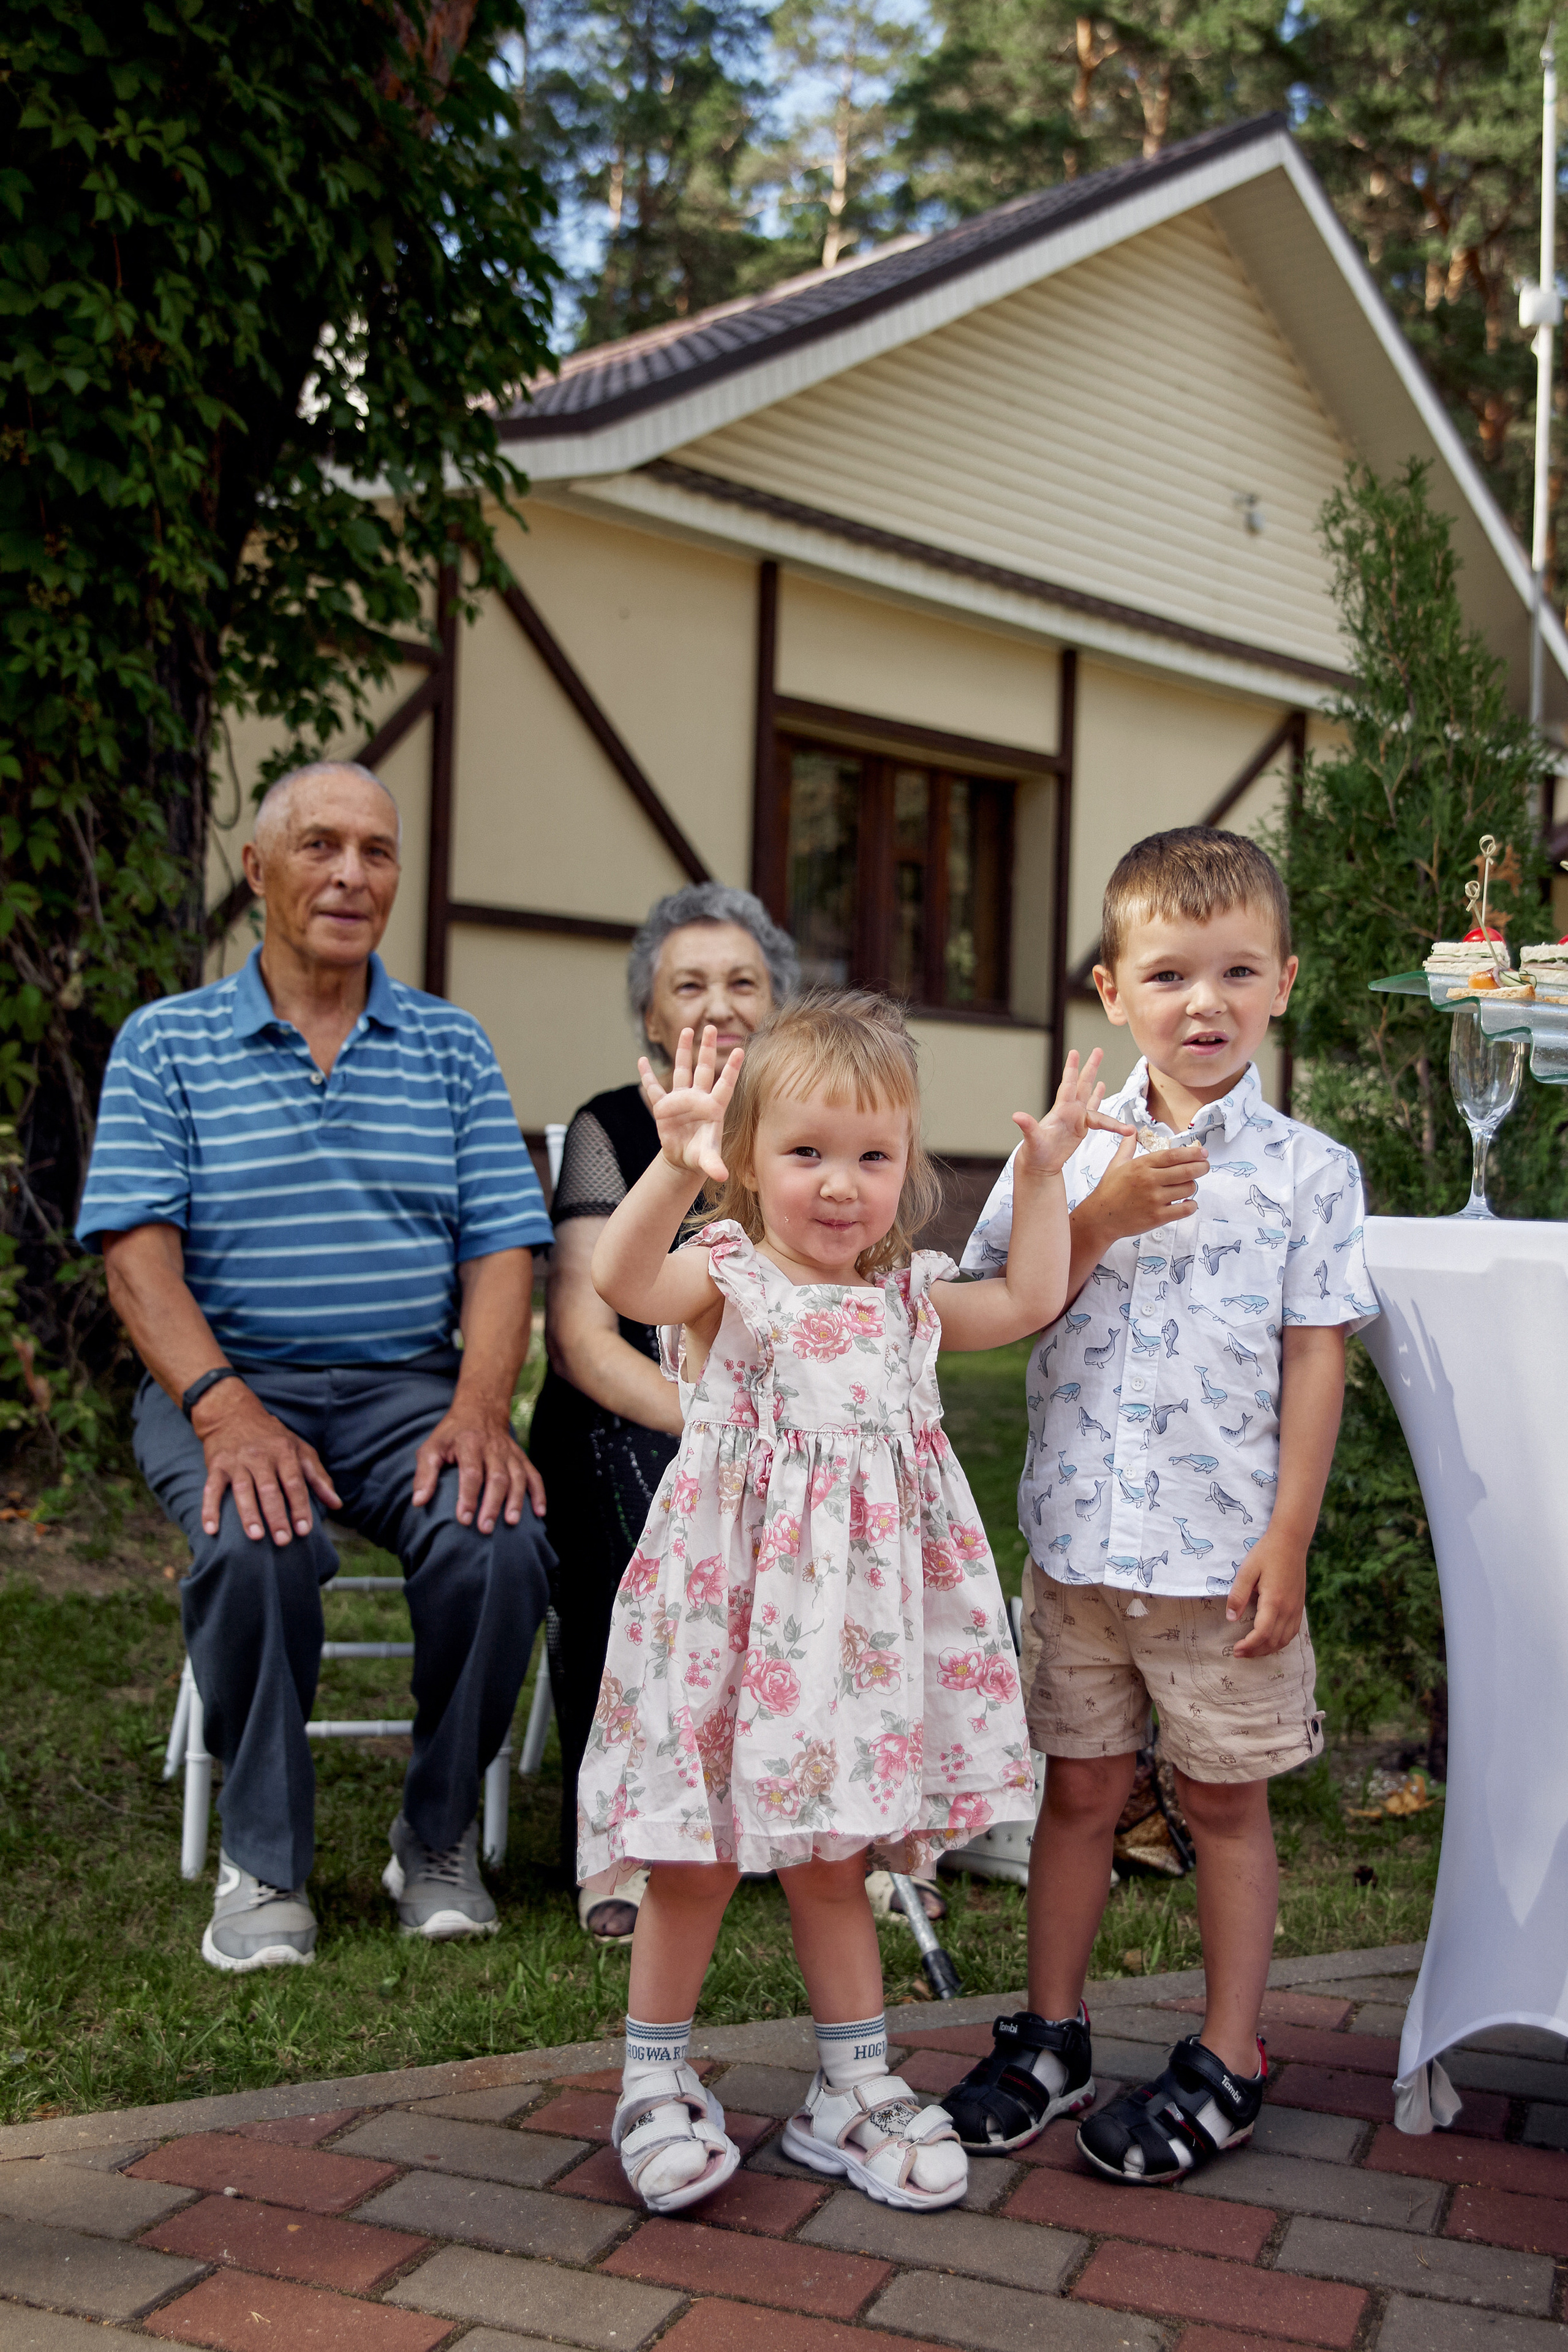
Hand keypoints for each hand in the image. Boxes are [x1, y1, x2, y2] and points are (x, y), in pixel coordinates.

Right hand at [193, 1382, 340, 1544]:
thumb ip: (318, 1477)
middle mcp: (260, 1456)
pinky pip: (212, 1489)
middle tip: (283, 1541)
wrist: (233, 1413)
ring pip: (244, 1490)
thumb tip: (337, 1504)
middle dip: (277, 1516)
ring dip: (249, 1514)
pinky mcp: (217, 1466)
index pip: (294, 1483)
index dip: (300, 1507)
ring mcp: (237, 1461)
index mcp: (284, 1452)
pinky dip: (209, 1509)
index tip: (304, 1530)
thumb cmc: (272, 1436)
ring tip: (255, 1537)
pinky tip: (211, 1529)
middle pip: (270, 1489)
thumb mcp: (300, 1449)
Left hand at [411, 1397, 545, 1532]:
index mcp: (468, 1443)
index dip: (468, 1496)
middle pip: (497, 1477)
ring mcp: (509, 1452)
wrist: (479, 1409)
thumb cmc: (451, 1434)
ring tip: (511, 1522)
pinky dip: (539, 1493)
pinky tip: (540, 1512)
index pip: (471, 1472)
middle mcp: (492, 1447)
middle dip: (492, 1504)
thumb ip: (424, 1473)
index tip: (464, 1519)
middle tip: (485, 1528)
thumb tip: (418, 1502)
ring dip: (516, 1500)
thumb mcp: (431, 1447)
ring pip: (517, 1477)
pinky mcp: (521, 1457)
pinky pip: (534, 1475)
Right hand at [639, 1023, 743, 1183]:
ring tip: (687, 1030)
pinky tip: (641, 1060)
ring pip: (682, 1070)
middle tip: (712, 1027)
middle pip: (704, 1068)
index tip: (741, 1050)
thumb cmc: (701, 1156)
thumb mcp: (708, 1160)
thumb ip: (714, 1165)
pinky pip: (654, 1088)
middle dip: (707, 1049)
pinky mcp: (664, 1106)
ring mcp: (681, 1099)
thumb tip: (722, 1177)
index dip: (731, 1069)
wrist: (684, 1158)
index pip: (724, 1085)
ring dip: (683, 1051)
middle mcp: (698, 1098)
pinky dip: (647, 1075)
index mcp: (713, 1108)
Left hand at [1013, 1048, 1136, 1175]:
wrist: (1040, 1164)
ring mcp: (1076, 1117)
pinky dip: (1099, 1099)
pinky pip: (1096, 1112)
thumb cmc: (1035, 1153)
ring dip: (1096, 1082)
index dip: (1072, 1069)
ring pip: (1090, 1096)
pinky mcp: (1081, 1127)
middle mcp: (1070, 1110)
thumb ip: (1027, 1126)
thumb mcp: (1032, 1139)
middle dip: (1090, 1067)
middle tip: (1098, 1050)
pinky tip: (1102, 1088)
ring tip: (1101, 1067)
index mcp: (1061, 1110)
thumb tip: (1016, 1115)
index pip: (1068, 1085)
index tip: (1075, 1052)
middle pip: (1083, 1084)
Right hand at [1080, 1133, 1208, 1237]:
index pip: (1174, 1155)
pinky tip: (1187, 1203)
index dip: (1192, 1153)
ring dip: (1192, 1186)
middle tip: (1205, 1166)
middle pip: (1186, 1170)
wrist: (1101, 1217)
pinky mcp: (1158, 1217)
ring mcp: (1154, 1200)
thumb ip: (1127, 1146)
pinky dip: (1191, 1205)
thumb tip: (1131, 1130)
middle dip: (1201, 1167)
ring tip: (1187, 1186)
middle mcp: (1149, 1180)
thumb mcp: (1116, 1164)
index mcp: (1141, 1165)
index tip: (1203, 1152)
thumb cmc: (1109, 1190)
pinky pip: (1185, 1209)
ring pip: (1188, 1189)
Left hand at [1226, 1533, 1305, 1657]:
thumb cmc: (1266, 1553)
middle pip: (1273, 1641)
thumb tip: (1231, 1618)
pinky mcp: (1299, 1606)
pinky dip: (1281, 1642)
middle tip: (1239, 1654)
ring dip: (1268, 1649)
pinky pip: (1292, 1632)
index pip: (1262, 1633)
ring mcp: (1296, 1608)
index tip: (1235, 1650)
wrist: (1291, 1542)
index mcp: (1274, 1601)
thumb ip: (1238, 1595)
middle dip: (1255, 1651)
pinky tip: (1270, 1641)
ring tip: (1252, 1651)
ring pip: (1285, 1639)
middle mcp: (1288, 1608)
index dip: (1249, 1646)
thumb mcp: (1247, 1571)